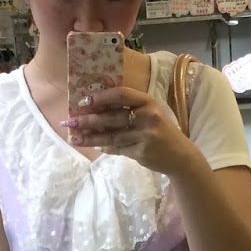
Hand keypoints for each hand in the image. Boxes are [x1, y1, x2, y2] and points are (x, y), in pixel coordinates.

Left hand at [64, 86, 200, 177]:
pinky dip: (105, 147)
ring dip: (91, 137)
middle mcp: (148, 116)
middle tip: (69, 122)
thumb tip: (96, 108)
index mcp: (148, 102)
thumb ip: (129, 109)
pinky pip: (118, 148)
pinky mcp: (142, 152)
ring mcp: (145, 135)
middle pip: (112, 117)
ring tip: (75, 137)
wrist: (180, 156)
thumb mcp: (150, 113)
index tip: (83, 101)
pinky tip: (94, 146)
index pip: (121, 94)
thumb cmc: (161, 131)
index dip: (101, 97)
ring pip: (111, 135)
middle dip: (88, 120)